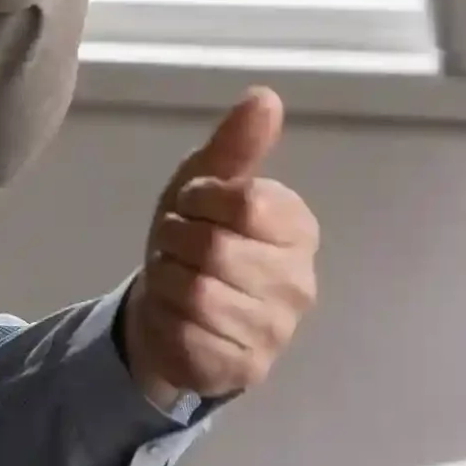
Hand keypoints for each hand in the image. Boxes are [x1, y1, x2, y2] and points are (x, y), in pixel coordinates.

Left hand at [121, 87, 318, 408]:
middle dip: (176, 241)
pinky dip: (167, 320)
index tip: (193, 205)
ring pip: (196, 293)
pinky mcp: (247, 368)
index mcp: (297, 227)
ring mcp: (277, 329)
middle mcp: (300, 280)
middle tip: (177, 247)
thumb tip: (265, 97)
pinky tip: (176, 317)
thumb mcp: (206, 183)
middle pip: (214, 248)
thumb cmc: (194, 237)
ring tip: (176, 279)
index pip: (244, 202)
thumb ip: (237, 144)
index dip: (200, 199)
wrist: (170, 309)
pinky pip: (190, 336)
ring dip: (166, 280)